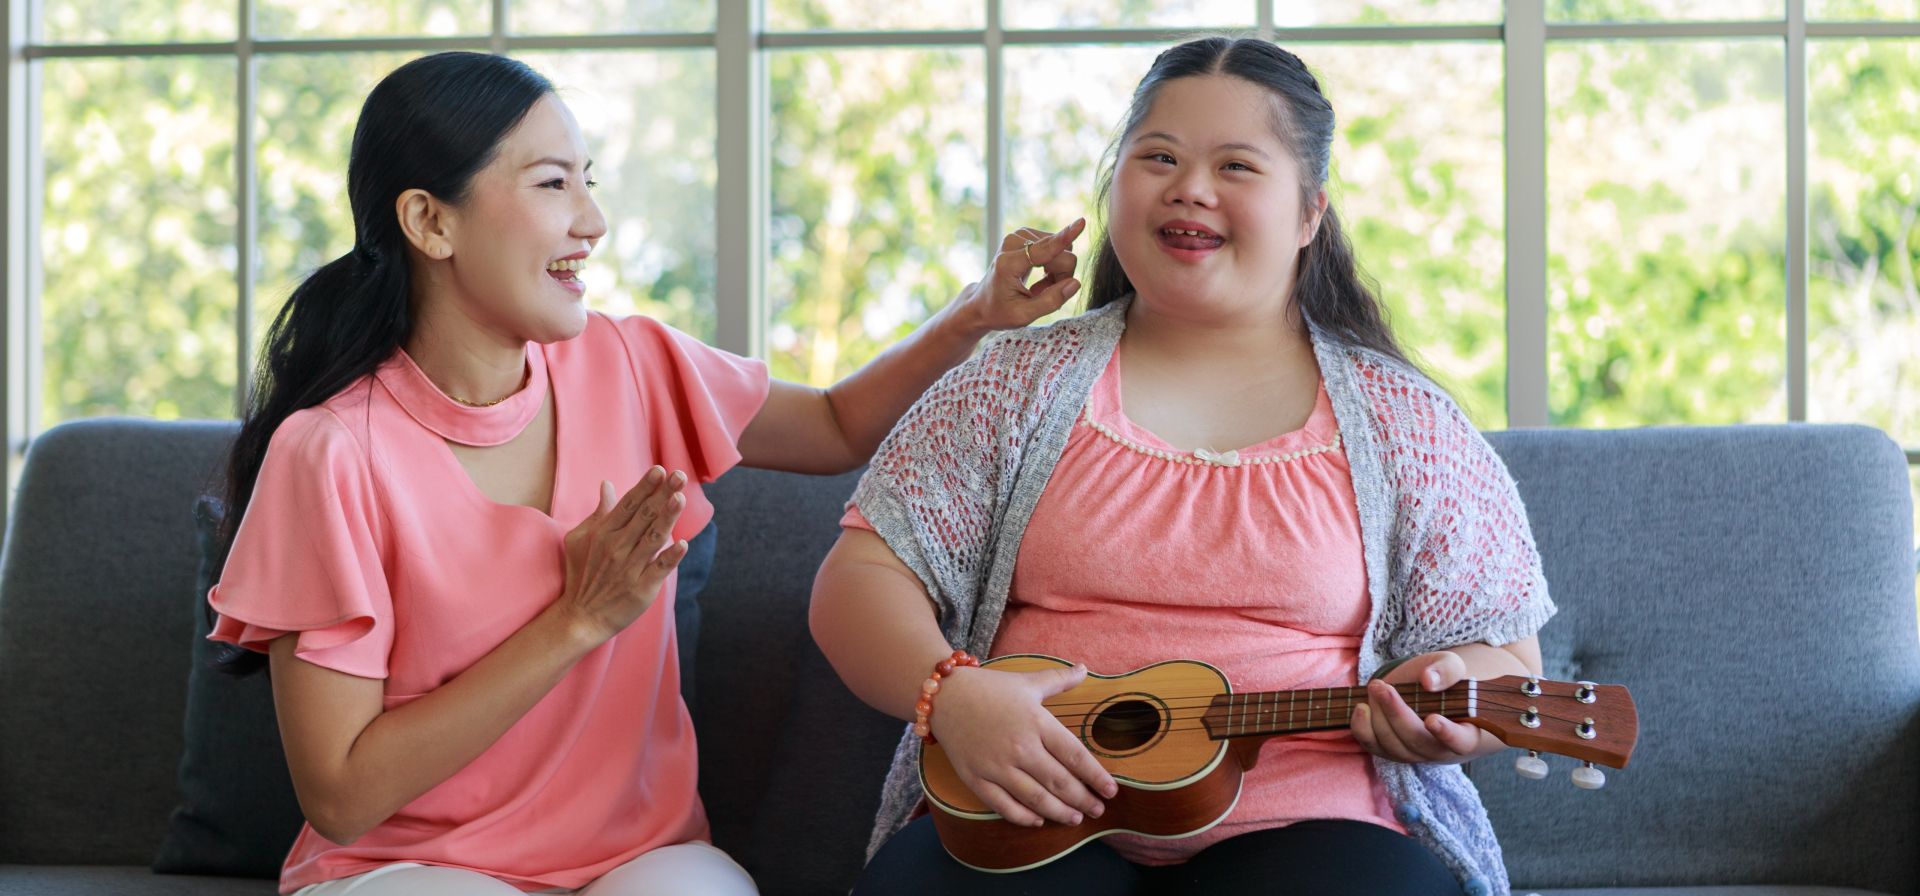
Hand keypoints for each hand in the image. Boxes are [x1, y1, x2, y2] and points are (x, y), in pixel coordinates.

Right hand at [552, 467, 688, 645]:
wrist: (581, 616)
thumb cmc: (581, 574)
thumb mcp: (580, 539)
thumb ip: (598, 513)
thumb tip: (607, 484)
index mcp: (603, 533)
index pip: (628, 504)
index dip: (644, 487)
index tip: (660, 470)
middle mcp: (617, 548)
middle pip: (644, 516)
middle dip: (662, 494)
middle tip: (679, 475)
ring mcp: (629, 568)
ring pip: (653, 538)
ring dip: (668, 518)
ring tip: (680, 499)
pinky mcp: (641, 589)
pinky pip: (658, 570)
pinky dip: (670, 557)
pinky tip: (682, 544)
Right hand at [930, 662, 1117, 827]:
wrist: (943, 696)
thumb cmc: (989, 688)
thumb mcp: (1026, 681)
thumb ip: (1058, 679)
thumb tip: (1084, 669)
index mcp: (1036, 722)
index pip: (1074, 755)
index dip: (1096, 776)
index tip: (1111, 790)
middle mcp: (1019, 747)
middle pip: (1059, 782)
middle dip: (1083, 799)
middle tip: (1098, 809)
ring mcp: (996, 766)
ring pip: (1035, 798)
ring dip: (1059, 812)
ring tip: (1075, 818)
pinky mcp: (976, 778)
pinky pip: (1003, 805)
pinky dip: (1023, 817)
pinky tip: (1038, 820)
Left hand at [954, 219, 1086, 333]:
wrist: (982, 302)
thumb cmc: (1000, 311)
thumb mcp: (1024, 315)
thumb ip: (1051, 301)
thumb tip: (1075, 283)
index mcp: (1008, 264)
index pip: (1043, 250)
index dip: (1064, 237)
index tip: (1081, 222)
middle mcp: (1013, 243)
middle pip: (1061, 255)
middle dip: (1061, 277)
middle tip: (1041, 294)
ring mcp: (1020, 235)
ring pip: (1063, 251)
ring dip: (1056, 272)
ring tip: (1037, 287)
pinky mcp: (1027, 233)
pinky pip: (1057, 247)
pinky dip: (1053, 266)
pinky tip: (1039, 276)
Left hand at [1348, 651, 1501, 764]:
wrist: (1428, 694)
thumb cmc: (1446, 681)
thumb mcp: (1452, 666)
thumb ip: (1447, 670)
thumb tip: (1428, 680)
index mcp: (1465, 732)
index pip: (1460, 741)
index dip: (1447, 734)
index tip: (1432, 719)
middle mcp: (1438, 749)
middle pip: (1417, 741)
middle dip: (1396, 714)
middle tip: (1381, 686)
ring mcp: (1413, 754)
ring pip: (1393, 745)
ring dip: (1378, 716)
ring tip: (1375, 688)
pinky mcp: (1390, 750)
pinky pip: (1373, 747)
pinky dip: (1362, 729)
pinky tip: (1361, 708)